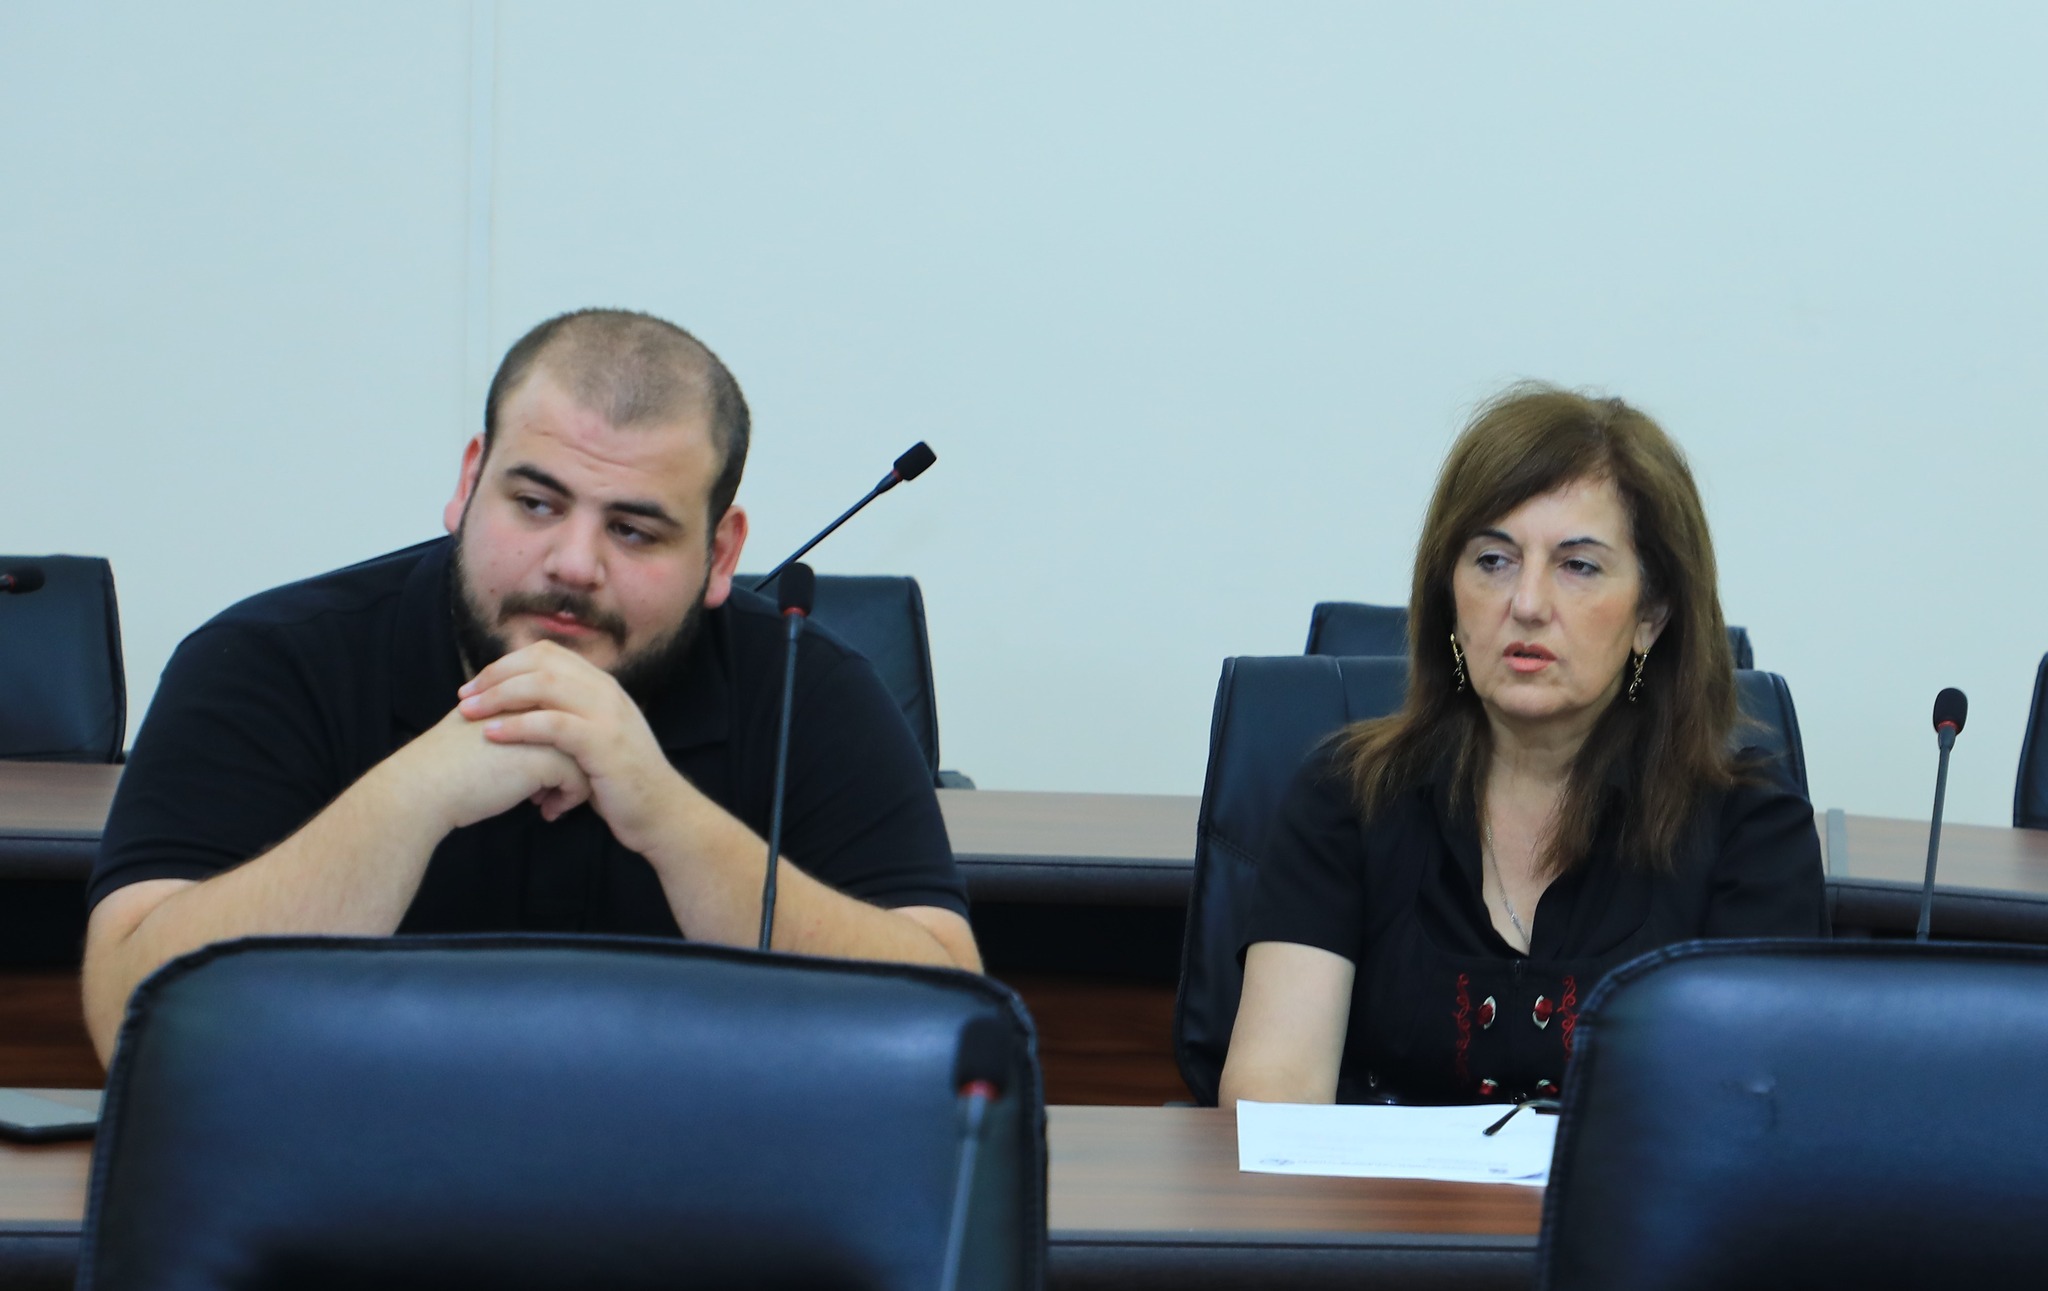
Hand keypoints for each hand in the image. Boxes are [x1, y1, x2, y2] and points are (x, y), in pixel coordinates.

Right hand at [396, 700, 593, 832]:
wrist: (423, 787)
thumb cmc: (445, 766)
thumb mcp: (480, 730)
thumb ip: (507, 724)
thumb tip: (534, 745)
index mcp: (516, 693)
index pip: (562, 713)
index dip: (560, 743)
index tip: (549, 770)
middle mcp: (535, 705)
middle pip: (579, 732)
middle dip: (575, 760)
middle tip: (559, 788)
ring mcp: (544, 729)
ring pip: (586, 755)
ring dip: (574, 782)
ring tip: (549, 801)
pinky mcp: (548, 758)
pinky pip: (580, 780)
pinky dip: (569, 799)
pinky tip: (546, 811)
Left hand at [455, 641, 693, 855]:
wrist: (662, 813)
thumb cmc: (620, 783)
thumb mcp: (596, 739)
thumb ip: (569, 718)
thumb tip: (525, 712)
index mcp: (601, 686)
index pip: (547, 653)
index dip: (507, 663)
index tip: (477, 685)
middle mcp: (605, 692)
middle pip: (540, 663)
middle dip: (495, 676)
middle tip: (463, 697)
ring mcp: (606, 715)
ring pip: (544, 686)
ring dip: (499, 696)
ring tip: (469, 713)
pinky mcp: (603, 743)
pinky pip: (553, 724)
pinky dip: (518, 726)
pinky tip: (492, 735)